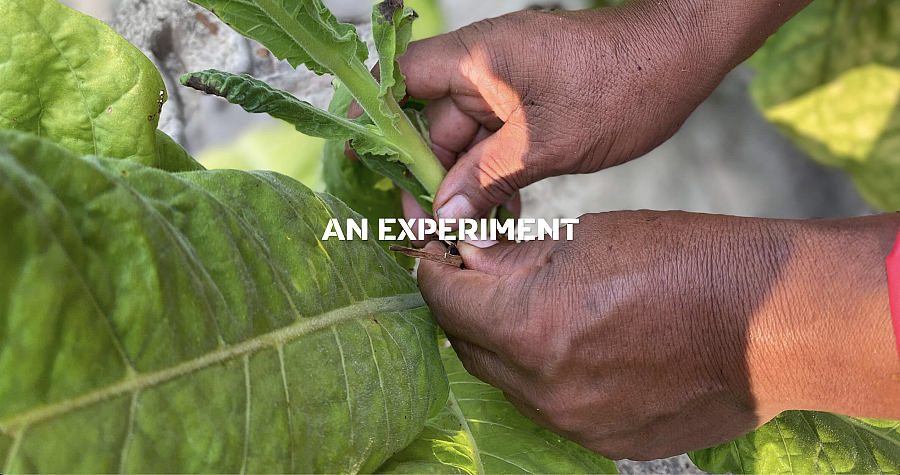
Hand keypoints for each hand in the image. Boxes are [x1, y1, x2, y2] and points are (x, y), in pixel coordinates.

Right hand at [351, 0, 799, 223]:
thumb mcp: (549, 143)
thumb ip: (488, 179)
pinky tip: (502, 210)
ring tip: (472, 228)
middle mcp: (482, 66)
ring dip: (465, 181)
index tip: (362, 162)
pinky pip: (494, 137)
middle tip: (432, 228)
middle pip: (430, 120)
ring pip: (464, 136)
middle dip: (430, 174)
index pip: (401, 78)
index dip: (376, 118)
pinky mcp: (528, 97)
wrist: (682, 55)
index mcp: (476, 60)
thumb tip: (443, 215)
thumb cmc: (623, 85)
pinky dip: (492, 171)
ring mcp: (506, 81)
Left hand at [417, 212, 899, 458]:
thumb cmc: (686, 260)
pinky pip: (549, 405)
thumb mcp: (587, 238)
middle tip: (471, 269)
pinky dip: (542, 373)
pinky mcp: (604, 441)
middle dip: (462, 304)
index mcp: (530, 328)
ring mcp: (574, 423)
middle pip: (467, 344)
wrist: (770, 323)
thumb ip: (514, 256)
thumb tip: (467, 253)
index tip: (425, 245)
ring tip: (527, 304)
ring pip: (506, 380)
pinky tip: (568, 342)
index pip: (445, 299)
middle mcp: (543, 388)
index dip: (429, 266)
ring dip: (501, 341)